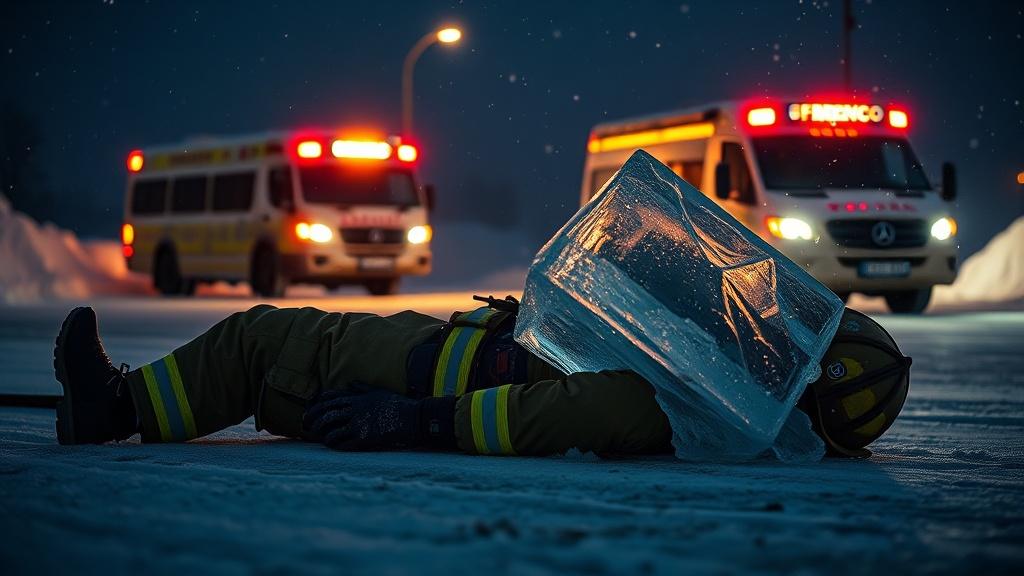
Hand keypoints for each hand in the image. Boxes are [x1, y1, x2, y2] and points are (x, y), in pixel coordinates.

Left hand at [303, 382, 420, 450]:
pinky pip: (342, 442)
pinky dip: (334, 443)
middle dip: (313, 419)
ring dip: (322, 433)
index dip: (317, 404)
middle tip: (306, 425)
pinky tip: (332, 445)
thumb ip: (362, 388)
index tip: (310, 409)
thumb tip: (351, 383)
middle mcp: (355, 409)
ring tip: (319, 436)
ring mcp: (359, 424)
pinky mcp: (364, 438)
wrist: (414, 419)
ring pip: (330, 428)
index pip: (330, 398)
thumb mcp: (379, 391)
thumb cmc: (398, 404)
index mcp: (357, 397)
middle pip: (326, 413)